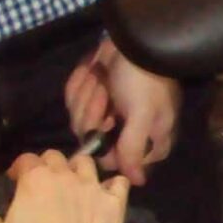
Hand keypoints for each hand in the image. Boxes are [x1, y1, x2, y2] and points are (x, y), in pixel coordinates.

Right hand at [0, 151, 128, 222]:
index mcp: (35, 180)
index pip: (26, 159)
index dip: (19, 168)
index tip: (15, 181)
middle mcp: (66, 177)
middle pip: (56, 157)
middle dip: (46, 166)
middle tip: (42, 186)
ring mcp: (94, 189)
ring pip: (86, 164)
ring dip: (77, 170)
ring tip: (72, 186)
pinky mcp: (115, 206)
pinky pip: (119, 184)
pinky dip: (112, 186)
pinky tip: (105, 196)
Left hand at [65, 39, 181, 185]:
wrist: (130, 39)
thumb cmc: (142, 81)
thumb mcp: (142, 116)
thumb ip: (134, 150)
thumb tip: (137, 182)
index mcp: (148, 135)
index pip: (125, 161)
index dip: (111, 152)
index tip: (107, 133)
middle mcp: (126, 127)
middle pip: (96, 140)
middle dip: (95, 115)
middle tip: (105, 96)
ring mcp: (106, 110)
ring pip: (81, 119)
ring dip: (88, 97)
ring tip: (101, 80)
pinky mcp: (91, 94)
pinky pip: (74, 100)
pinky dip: (80, 85)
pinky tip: (93, 72)